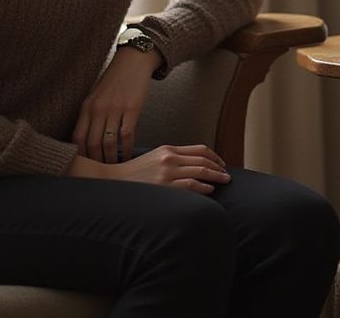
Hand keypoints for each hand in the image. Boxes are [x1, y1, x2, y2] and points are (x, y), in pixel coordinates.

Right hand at [69, 144, 230, 194]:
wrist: (112, 182)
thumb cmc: (134, 174)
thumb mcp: (155, 158)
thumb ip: (173, 159)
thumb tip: (194, 166)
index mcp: (168, 149)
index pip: (200, 149)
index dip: (214, 156)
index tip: (221, 164)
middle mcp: (170, 158)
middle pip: (203, 160)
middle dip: (219, 167)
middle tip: (228, 175)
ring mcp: (167, 172)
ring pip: (200, 171)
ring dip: (215, 177)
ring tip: (224, 182)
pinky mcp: (164, 186)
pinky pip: (191, 185)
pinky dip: (203, 187)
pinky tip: (210, 190)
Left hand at [73, 46, 162, 162]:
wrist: (133, 61)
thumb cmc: (115, 80)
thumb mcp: (96, 96)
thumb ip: (90, 116)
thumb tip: (87, 142)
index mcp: (87, 106)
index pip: (78, 138)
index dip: (80, 155)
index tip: (86, 165)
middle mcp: (98, 109)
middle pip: (92, 144)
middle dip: (97, 161)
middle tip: (101, 171)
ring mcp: (115, 108)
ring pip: (109, 142)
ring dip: (111, 158)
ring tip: (115, 166)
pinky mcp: (132, 108)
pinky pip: (127, 135)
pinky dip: (127, 149)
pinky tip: (129, 155)